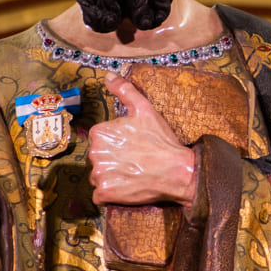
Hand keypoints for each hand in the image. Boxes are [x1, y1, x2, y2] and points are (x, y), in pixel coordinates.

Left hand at [88, 73, 197, 208]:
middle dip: (111, 160)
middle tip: (133, 160)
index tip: (131, 146)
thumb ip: (124, 90)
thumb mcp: (144, 109)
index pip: (100, 140)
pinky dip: (111, 192)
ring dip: (111, 176)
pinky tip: (127, 186)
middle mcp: (94, 153)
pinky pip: (100, 194)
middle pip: (98, 158)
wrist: (176, 171)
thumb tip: (108, 76)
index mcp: (100, 132)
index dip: (116, 144)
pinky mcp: (105, 193)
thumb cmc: (160, 140)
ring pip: (98, 176)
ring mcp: (99, 174)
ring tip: (132, 173)